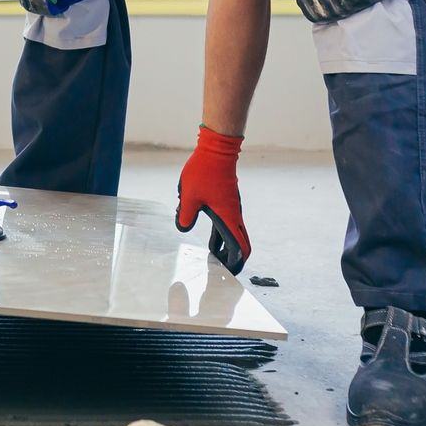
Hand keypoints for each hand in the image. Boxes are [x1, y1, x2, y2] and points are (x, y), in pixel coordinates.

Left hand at [176, 126, 250, 273]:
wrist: (216, 150)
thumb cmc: (203, 171)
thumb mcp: (188, 197)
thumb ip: (185, 215)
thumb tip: (183, 229)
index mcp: (228, 217)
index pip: (240, 248)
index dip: (237, 264)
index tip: (228, 275)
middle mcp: (234, 215)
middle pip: (241, 245)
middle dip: (233, 261)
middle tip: (222, 273)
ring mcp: (232, 209)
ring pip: (234, 235)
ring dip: (226, 249)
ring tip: (214, 260)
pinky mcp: (227, 203)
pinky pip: (228, 226)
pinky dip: (222, 237)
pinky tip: (212, 243)